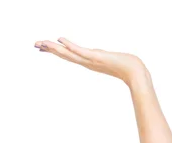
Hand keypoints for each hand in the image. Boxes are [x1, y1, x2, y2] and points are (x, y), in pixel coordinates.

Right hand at [34, 37, 148, 85]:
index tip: (44, 47)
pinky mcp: (97, 57)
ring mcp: (91, 60)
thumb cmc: (127, 67)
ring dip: (55, 48)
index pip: (69, 55)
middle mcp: (88, 62)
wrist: (136, 73)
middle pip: (65, 55)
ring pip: (69, 54)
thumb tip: (102, 56)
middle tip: (35, 44)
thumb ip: (105, 58)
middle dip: (50, 49)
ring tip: (42, 43)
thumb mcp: (111, 60)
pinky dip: (70, 46)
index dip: (56, 51)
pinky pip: (80, 51)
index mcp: (90, 62)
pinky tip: (60, 40)